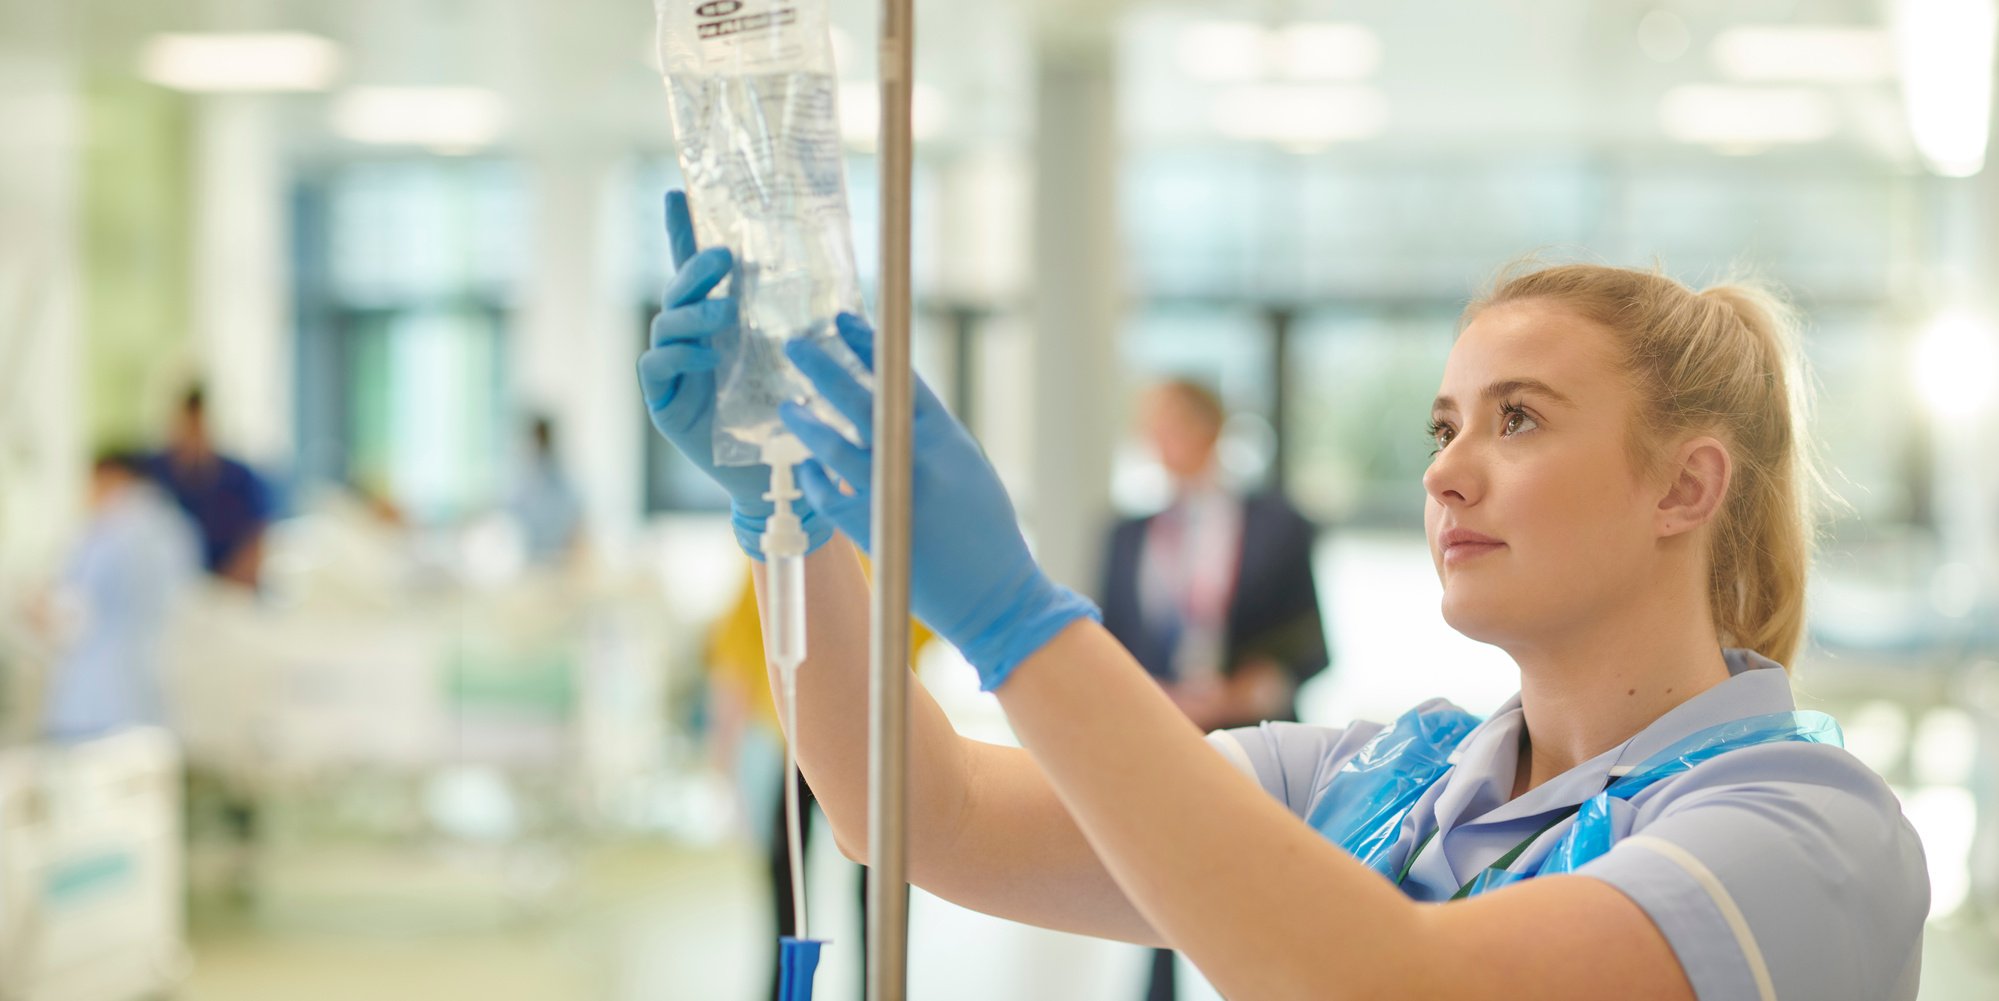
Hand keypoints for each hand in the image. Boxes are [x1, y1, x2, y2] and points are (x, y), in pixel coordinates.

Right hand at [637, 190, 829, 557]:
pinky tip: (703, 355)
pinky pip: (657, 367)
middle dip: (696, 269)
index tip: (674, 191)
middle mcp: (692, 338)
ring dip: (694, 314)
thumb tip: (846, 281)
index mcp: (722, 322)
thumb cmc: (793, 414)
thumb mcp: (803, 361)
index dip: (685, 231)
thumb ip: (805, 323)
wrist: (780, 478)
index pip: (699, 269)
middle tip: (723, 259)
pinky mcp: (664, 401)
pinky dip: (678, 356)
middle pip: (680, 289)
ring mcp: (674, 367)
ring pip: (667, 324)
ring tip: (723, 315)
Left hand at [777, 314, 1098, 689]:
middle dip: (825, 368)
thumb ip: (932, 438)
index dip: (868, 346)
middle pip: (862, 400)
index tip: (843, 320)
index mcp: (947, 438)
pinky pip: (828, 496)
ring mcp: (892, 494)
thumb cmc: (986, 531)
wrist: (995, 595)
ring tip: (787, 406)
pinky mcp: (872, 530)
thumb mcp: (969, 468)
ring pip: (835, 448)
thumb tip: (893, 411)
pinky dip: (812, 478)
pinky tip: (802, 468)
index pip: (901, 377)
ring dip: (807, 424)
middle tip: (796, 345)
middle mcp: (918, 460)